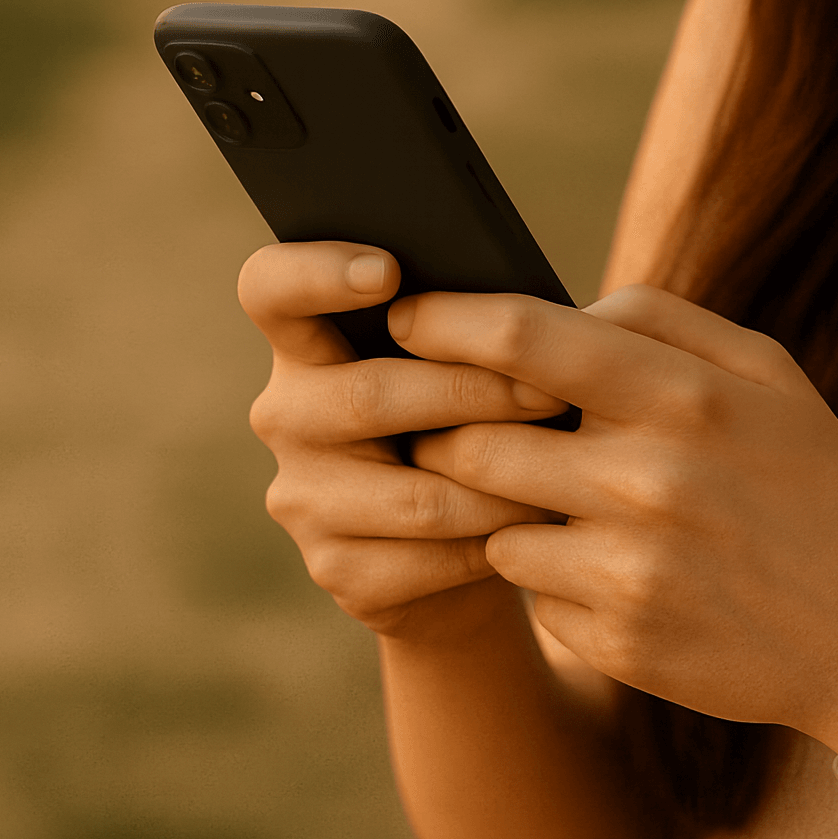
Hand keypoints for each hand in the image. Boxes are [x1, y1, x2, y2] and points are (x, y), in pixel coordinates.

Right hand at [237, 241, 568, 636]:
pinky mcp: (338, 569)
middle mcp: (287, 415)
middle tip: (553, 392)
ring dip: (501, 483)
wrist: (480, 543)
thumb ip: (476, 329)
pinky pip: (429, 557)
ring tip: (567, 469)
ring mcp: (302, 498)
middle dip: (474, 393)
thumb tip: (542, 311)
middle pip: (369, 396)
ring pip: (415, 494)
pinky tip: (538, 529)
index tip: (388, 269)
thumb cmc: (485, 424)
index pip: (270, 289)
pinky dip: (495, 542)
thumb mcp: (476, 365)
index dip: (315, 272)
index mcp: (309, 344)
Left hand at [398, 284, 837, 737]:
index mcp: (686, 398)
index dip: (445, 321)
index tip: (405, 316)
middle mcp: (647, 481)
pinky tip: (614, 573)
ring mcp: (628, 569)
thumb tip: (561, 306)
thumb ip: (663, 321)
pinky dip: (550, 574)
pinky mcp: (615, 639)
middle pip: (476, 437)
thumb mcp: (771, 376)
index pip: (525, 339)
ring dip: (506, 507)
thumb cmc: (815, 486)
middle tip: (459, 425)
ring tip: (570, 505)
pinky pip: (529, 591)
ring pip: (491, 520)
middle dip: (451, 428)